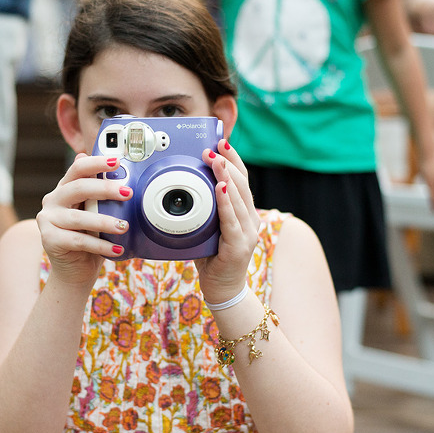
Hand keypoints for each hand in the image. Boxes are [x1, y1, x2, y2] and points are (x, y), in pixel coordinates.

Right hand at [36, 154, 132, 287]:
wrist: (75, 271)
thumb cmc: (90, 239)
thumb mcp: (99, 214)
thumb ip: (105, 197)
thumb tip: (123, 177)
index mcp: (65, 188)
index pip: (78, 169)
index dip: (96, 163)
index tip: (117, 162)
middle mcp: (53, 201)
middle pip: (78, 188)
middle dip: (105, 189)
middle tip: (127, 193)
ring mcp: (48, 220)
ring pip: (78, 218)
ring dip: (104, 222)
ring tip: (124, 226)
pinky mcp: (49, 240)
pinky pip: (78, 241)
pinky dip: (100, 246)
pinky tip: (117, 249)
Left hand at [195, 140, 260, 302]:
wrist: (223, 290)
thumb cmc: (212, 258)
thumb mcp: (208, 228)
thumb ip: (204, 210)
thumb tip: (183, 186)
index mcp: (244, 213)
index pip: (242, 179)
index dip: (233, 159)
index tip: (221, 142)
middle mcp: (251, 219)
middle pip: (242, 184)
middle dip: (228, 162)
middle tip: (212, 147)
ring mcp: (248, 233)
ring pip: (238, 198)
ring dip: (226, 176)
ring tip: (216, 159)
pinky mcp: (240, 246)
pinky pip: (231, 220)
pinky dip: (225, 202)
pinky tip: (220, 188)